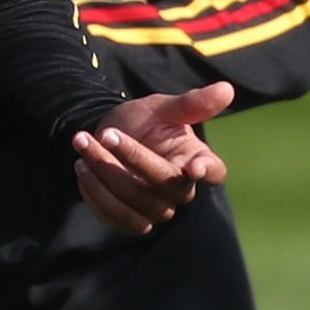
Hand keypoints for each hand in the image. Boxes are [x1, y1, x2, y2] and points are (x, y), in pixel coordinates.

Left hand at [74, 81, 234, 233]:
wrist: (108, 138)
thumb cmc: (144, 121)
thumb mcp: (163, 107)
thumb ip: (192, 103)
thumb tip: (227, 89)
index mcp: (195, 159)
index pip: (214, 171)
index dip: (206, 171)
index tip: (194, 168)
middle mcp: (181, 190)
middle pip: (165, 185)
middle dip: (131, 157)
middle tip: (106, 133)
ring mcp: (157, 209)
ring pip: (136, 204)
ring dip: (105, 174)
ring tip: (84, 146)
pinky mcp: (133, 220)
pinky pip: (117, 217)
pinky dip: (95, 193)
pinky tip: (82, 168)